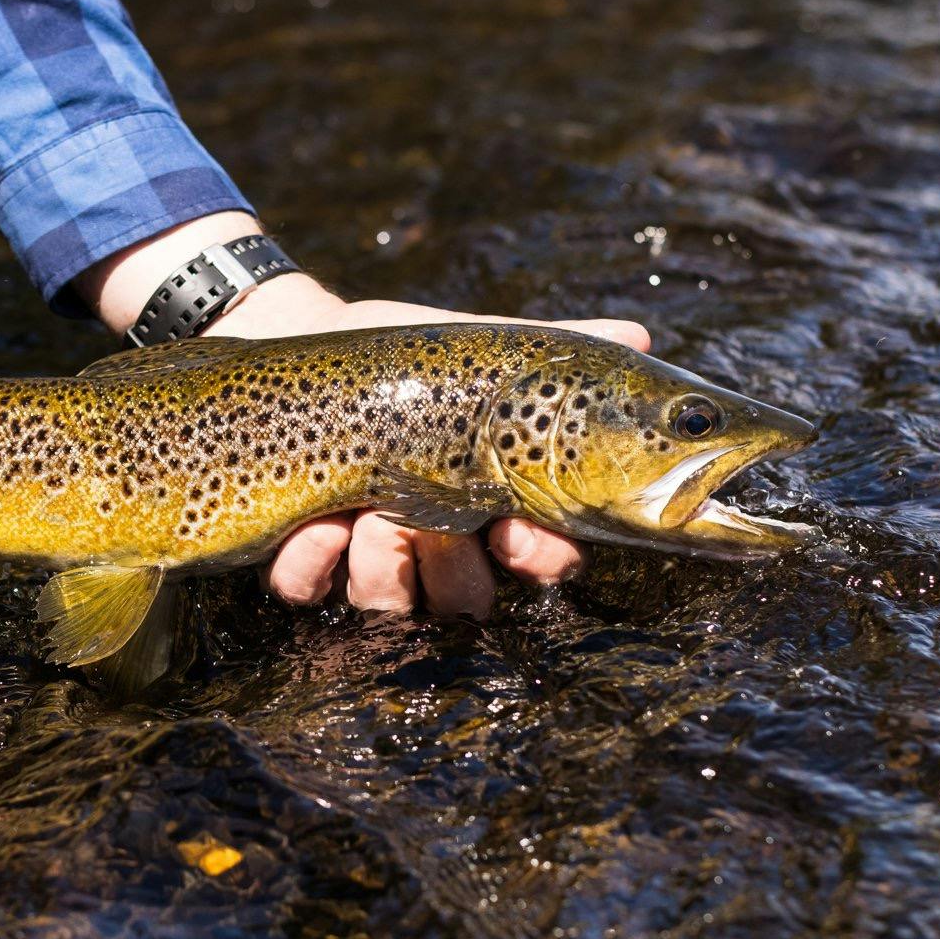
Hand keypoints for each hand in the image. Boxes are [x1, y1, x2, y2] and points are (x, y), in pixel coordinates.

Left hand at [77, 213, 650, 618]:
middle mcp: (434, 548)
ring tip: (368, 515)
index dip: (542, 560)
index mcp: (492, 508)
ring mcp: (364, 557)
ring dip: (384, 567)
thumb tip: (641, 338)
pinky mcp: (298, 553)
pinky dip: (311, 566)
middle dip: (454, 569)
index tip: (530, 532)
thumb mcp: (483, 346)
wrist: (301, 333)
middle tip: (435, 523)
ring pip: (389, 605)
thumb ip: (561, 351)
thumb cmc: (408, 354)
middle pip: (466, 601)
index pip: (539, 561)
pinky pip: (309, 591)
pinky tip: (312, 527)